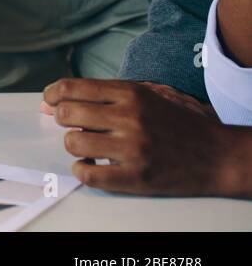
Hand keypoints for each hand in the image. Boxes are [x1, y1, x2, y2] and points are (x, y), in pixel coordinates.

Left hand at [43, 78, 235, 196]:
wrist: (217, 154)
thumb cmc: (175, 123)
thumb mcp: (143, 97)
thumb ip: (99, 95)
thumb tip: (49, 102)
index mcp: (129, 94)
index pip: (71, 88)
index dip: (52, 95)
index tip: (51, 102)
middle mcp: (129, 118)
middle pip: (67, 114)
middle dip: (63, 119)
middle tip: (75, 125)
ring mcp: (133, 148)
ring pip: (73, 143)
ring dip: (75, 145)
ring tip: (89, 146)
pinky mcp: (136, 176)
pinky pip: (88, 175)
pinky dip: (83, 170)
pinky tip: (93, 165)